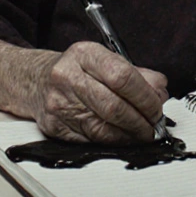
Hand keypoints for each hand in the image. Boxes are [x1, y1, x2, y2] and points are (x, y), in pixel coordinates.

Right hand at [29, 41, 168, 143]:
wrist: (35, 80)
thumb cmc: (77, 70)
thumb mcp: (104, 60)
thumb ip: (137, 74)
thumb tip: (160, 92)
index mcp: (84, 54)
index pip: (122, 77)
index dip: (145, 97)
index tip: (157, 108)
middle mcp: (67, 76)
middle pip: (114, 106)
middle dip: (141, 121)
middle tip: (154, 127)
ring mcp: (58, 103)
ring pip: (103, 128)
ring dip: (130, 135)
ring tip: (143, 134)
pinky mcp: (54, 126)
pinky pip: (91, 140)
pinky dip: (113, 142)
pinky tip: (123, 138)